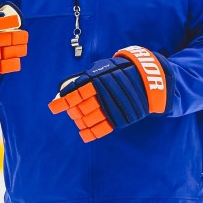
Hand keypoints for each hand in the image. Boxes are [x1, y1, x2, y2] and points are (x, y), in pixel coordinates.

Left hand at [48, 46, 171, 141]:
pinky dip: (91, 132)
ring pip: (89, 119)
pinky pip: (102, 129)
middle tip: (73, 112)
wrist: (148, 79)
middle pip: (80, 108)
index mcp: (98, 80)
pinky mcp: (121, 118)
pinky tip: (84, 134)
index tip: (53, 108)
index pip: (75, 93)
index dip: (63, 102)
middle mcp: (103, 95)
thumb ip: (83, 79)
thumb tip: (62, 92)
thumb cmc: (120, 71)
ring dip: (81, 121)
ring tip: (79, 120)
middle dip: (74, 112)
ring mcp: (112, 108)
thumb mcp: (102, 68)